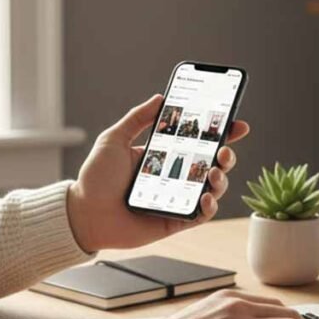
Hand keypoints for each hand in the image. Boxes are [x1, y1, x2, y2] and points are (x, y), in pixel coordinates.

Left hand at [66, 94, 249, 253]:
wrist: (83, 214)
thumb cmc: (95, 178)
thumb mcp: (114, 139)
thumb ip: (137, 118)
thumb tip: (160, 98)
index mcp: (162, 155)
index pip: (197, 141)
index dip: (220, 133)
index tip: (236, 123)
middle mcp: (174, 176)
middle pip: (211, 163)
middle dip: (226, 154)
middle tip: (224, 149)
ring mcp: (177, 198)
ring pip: (212, 188)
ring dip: (220, 178)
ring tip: (214, 171)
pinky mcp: (175, 221)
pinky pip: (200, 214)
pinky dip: (209, 206)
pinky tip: (206, 196)